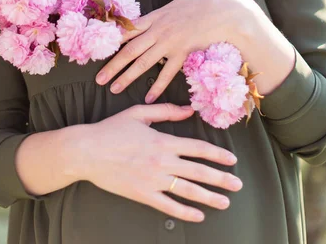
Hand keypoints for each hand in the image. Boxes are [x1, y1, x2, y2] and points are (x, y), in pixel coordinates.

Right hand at [78, 103, 242, 221]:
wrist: (87, 151)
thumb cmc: (111, 130)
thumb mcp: (139, 113)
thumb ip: (166, 111)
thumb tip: (189, 110)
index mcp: (163, 140)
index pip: (198, 148)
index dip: (217, 154)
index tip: (232, 159)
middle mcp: (162, 161)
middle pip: (199, 171)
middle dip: (221, 178)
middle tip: (238, 184)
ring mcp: (153, 180)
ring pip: (188, 190)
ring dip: (210, 197)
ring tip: (225, 202)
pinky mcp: (142, 194)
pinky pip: (168, 205)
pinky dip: (185, 212)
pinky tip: (197, 215)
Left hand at [96, 0, 256, 102]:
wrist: (229, 12)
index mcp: (158, 14)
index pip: (130, 28)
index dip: (113, 39)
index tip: (100, 49)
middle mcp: (160, 30)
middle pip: (131, 49)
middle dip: (113, 65)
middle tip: (98, 78)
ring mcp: (171, 43)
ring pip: (144, 62)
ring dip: (127, 76)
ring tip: (114, 88)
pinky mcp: (183, 53)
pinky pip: (167, 73)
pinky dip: (157, 86)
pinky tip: (148, 97)